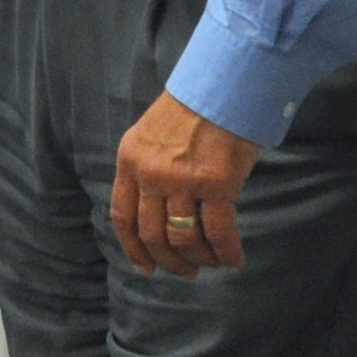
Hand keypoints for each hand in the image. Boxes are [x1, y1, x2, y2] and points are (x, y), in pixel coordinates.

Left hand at [110, 90, 261, 277]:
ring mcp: (183, 180)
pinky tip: (234, 260)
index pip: (123, 216)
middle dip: (169, 261)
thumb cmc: (191, 109)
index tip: (145, 268)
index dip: (133, 248)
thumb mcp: (150, 135)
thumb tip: (156, 213)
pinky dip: (227, 253)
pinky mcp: (217, 184)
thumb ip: (146, 169)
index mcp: (130, 160)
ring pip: (184, 239)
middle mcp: (151, 173)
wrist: (223, 85)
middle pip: (152, 234)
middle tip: (186, 272)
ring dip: (199, 259)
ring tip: (211, 263)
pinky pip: (219, 233)